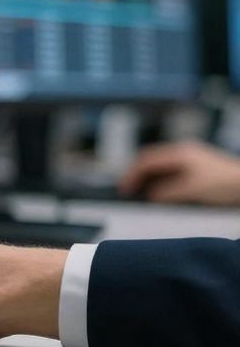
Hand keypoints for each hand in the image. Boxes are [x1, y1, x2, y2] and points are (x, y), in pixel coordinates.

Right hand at [120, 141, 239, 205]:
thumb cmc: (222, 184)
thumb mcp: (190, 190)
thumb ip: (166, 192)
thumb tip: (149, 196)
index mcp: (177, 152)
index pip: (145, 160)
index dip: (131, 174)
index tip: (123, 189)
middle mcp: (181, 150)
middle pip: (149, 159)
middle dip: (136, 173)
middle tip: (127, 189)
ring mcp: (189, 156)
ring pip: (159, 164)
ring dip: (147, 176)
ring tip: (140, 191)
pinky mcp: (195, 165)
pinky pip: (169, 169)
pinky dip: (159, 178)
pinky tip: (159, 189)